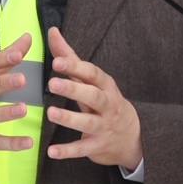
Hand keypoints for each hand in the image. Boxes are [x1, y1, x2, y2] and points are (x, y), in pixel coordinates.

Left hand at [44, 27, 142, 170]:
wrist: (131, 136)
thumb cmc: (104, 101)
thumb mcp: (91, 79)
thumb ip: (70, 57)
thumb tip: (52, 31)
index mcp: (104, 85)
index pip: (92, 73)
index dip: (75, 67)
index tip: (57, 61)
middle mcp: (107, 104)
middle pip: (93, 95)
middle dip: (74, 89)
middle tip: (53, 83)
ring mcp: (103, 126)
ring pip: (88, 121)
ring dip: (69, 118)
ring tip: (51, 113)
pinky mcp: (97, 145)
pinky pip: (82, 148)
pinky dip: (68, 151)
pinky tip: (52, 151)